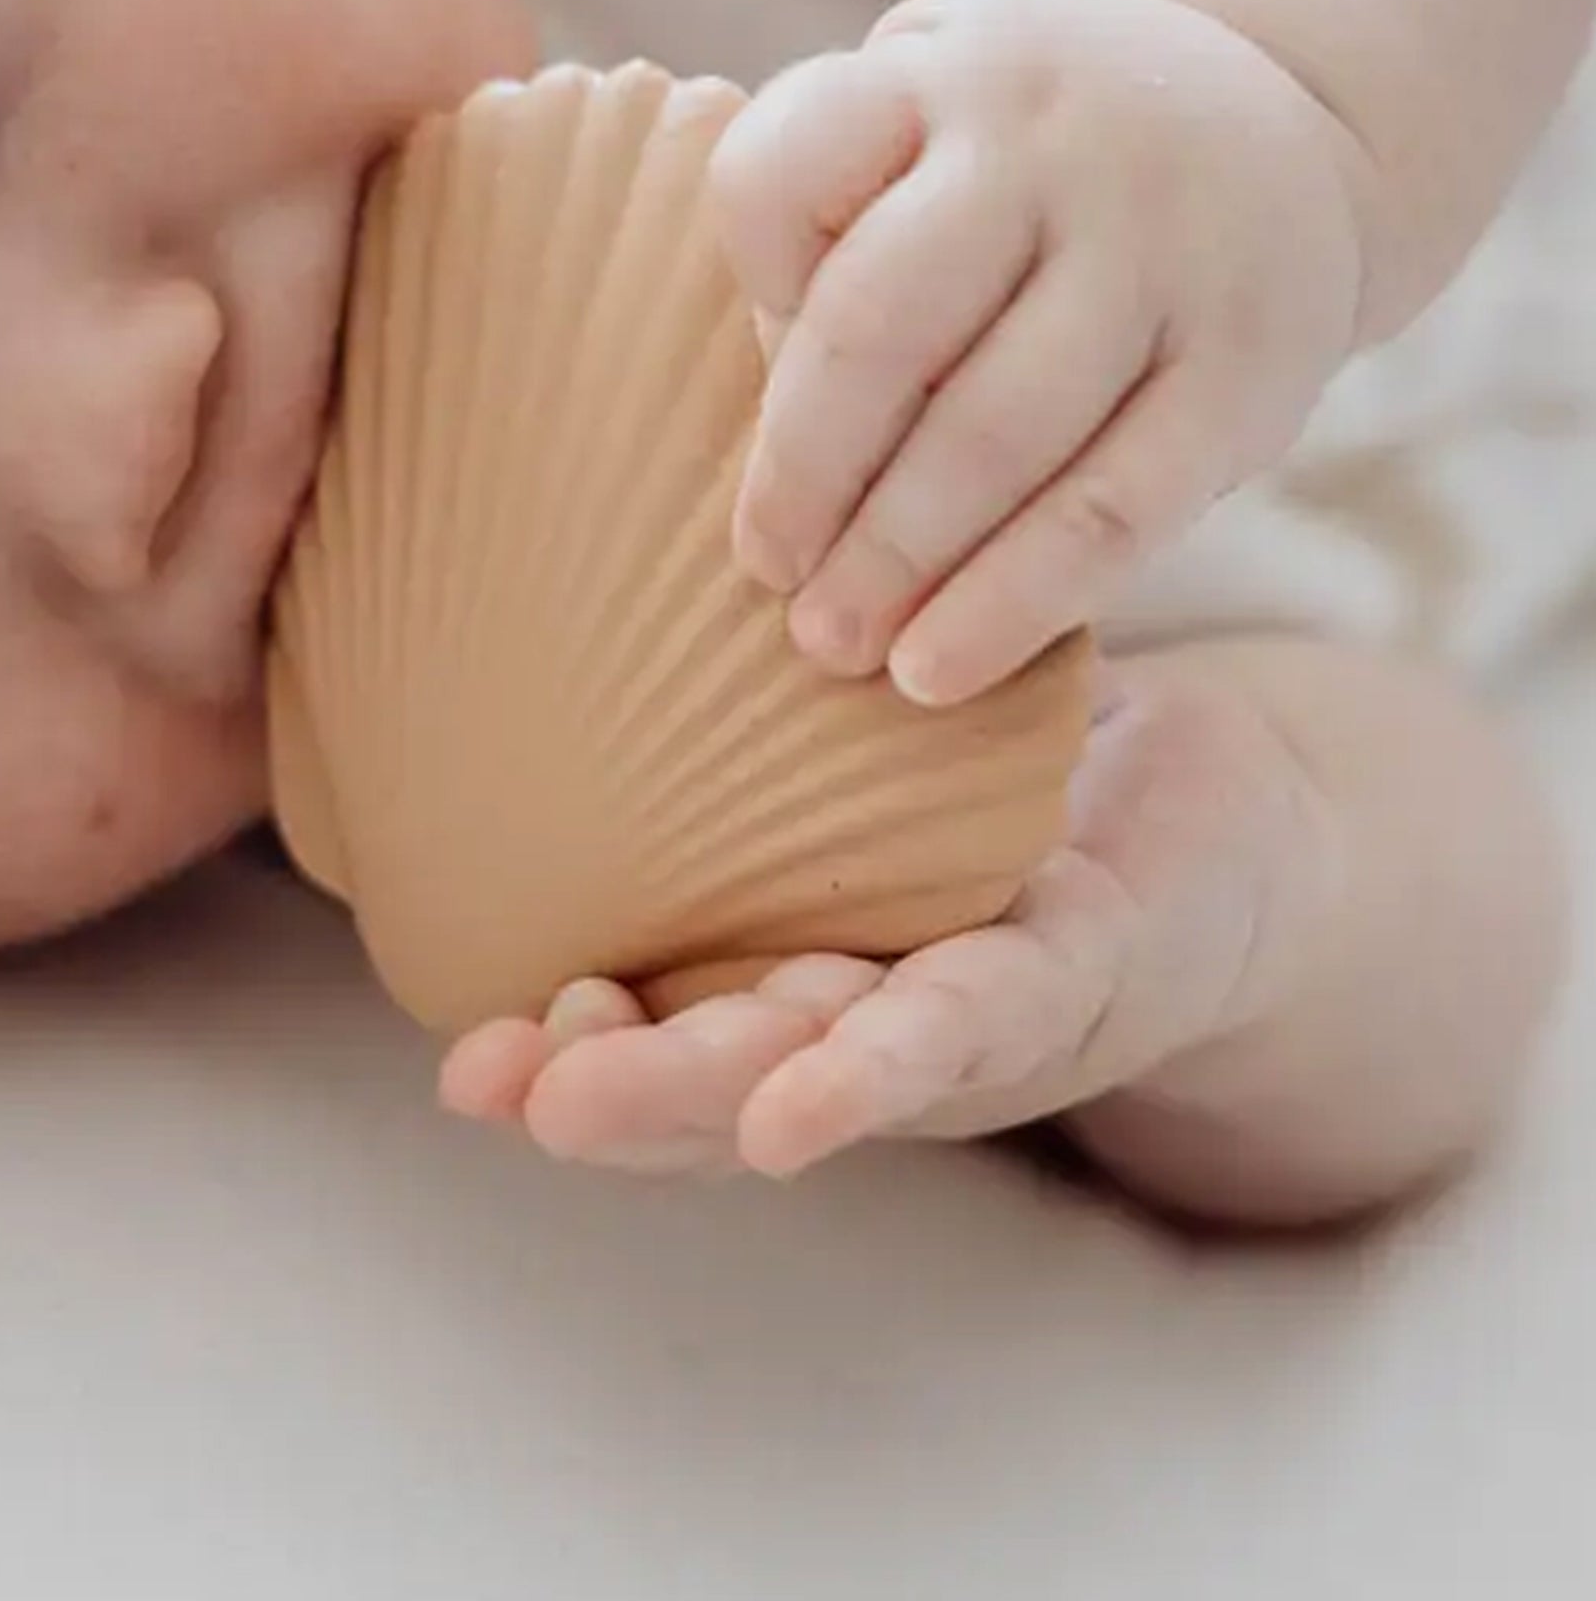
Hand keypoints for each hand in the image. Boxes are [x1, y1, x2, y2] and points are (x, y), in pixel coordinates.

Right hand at [438, 654, 1341, 1178]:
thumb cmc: (1019, 784)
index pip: (665, 1021)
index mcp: (803, 969)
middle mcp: (870, 1016)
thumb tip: (595, 592)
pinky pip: (971, 1023)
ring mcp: (969, 1017)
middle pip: (723, 1070)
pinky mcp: (1074, 976)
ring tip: (579, 1104)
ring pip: (818, 1071)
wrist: (1237, 834)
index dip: (563, 1052)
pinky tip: (794, 1108)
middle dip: (612, 1089)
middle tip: (492, 1087)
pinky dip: (877, 1067)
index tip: (463, 1054)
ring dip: (697, 1095)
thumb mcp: (866, 756)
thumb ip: (757, 719)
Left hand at [711, 0, 1365, 706]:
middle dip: (807, 474)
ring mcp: (1163, 246)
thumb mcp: (925, 130)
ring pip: (999, 430)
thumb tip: (782, 472)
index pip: (783, 178)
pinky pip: (1117, 505)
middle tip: (770, 577)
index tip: (739, 402)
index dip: (744, 292)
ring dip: (897, 560)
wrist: (1282, 123)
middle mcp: (1051, 140)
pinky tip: (940, 668)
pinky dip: (1016, 602)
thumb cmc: (1029, 170)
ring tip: (835, 646)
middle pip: (882, 322)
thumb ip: (833, 244)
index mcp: (935, 75)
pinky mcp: (1250, 363)